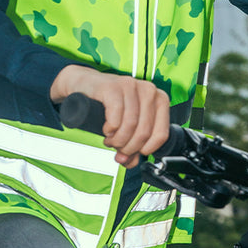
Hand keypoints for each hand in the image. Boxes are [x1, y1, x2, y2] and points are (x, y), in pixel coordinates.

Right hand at [50, 64, 169, 166]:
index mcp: (159, 100)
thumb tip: (130, 162)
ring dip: (118, 140)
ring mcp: (132, 86)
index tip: (135, 153)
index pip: (161, 134)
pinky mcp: (114, 87)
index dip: (146, 149)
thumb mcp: (127, 126)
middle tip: (117, 148)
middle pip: (144, 132)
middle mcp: (149, 91)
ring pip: (130, 126)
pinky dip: (110, 129)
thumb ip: (133, 145)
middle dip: (129, 147)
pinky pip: (116, 117)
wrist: (85, 85)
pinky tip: (107, 129)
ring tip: (110, 140)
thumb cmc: (110, 105)